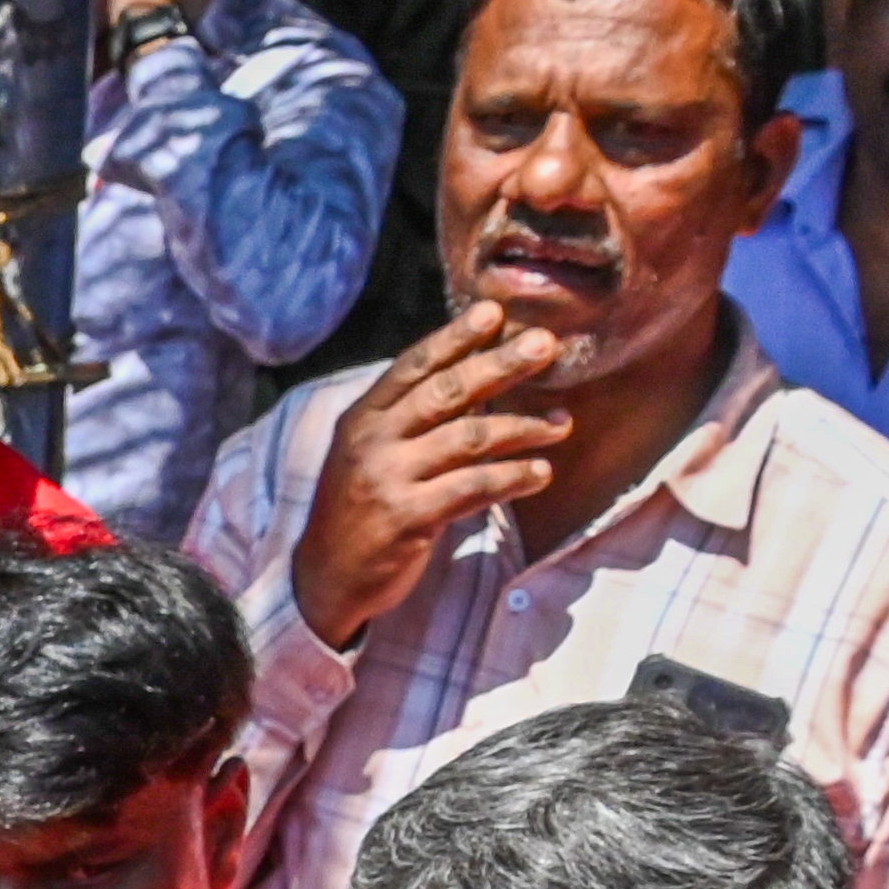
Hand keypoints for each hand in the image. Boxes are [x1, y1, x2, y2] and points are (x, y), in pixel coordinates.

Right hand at [284, 301, 571, 648]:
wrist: (326, 577)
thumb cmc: (361, 508)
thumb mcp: (370, 453)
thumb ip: (409, 418)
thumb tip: (474, 374)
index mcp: (362, 418)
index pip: (413, 366)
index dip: (455, 337)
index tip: (493, 311)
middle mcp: (372, 441)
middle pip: (447, 392)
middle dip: (500, 365)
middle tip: (545, 345)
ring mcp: (388, 478)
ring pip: (469, 438)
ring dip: (524, 428)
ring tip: (562, 423)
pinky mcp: (408, 518)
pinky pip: (474, 488)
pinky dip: (513, 478)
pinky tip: (540, 473)